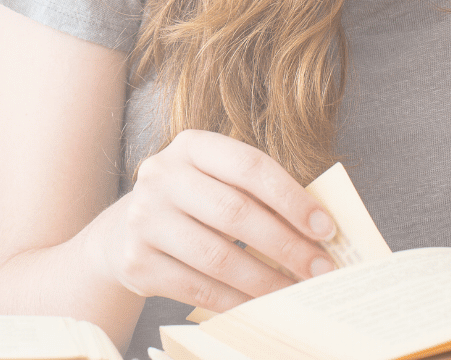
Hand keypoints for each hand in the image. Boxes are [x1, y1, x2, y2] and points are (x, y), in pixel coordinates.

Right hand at [75, 129, 337, 314]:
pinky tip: (260, 305)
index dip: (292, 198)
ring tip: (295, 291)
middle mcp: (161, 176)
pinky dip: (235, 300)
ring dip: (266, 280)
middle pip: (236, 213)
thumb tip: (318, 234)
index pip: (250, 167)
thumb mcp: (215, 182)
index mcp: (190, 146)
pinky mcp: (137, 262)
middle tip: (320, 268)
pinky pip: (198, 287)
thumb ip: (257, 195)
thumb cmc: (191, 204)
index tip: (326, 229)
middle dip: (286, 245)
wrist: (124, 232)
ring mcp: (144, 219)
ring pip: (218, 257)